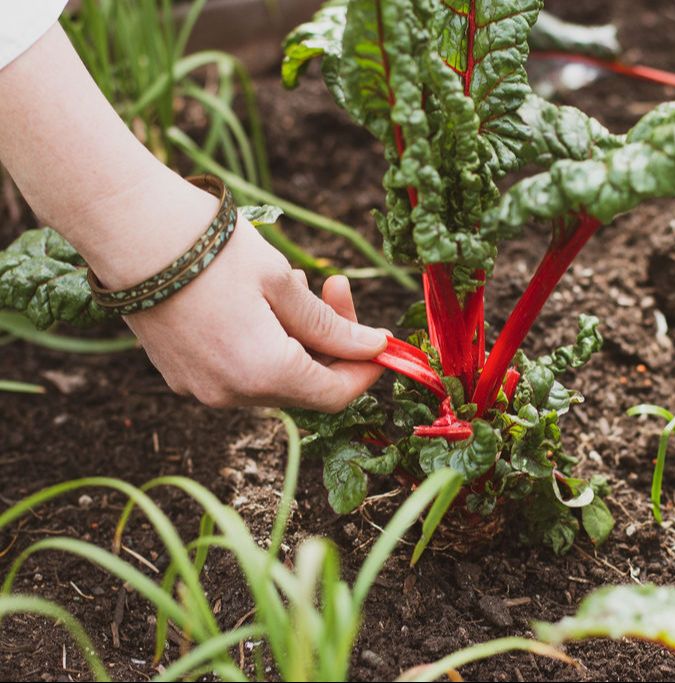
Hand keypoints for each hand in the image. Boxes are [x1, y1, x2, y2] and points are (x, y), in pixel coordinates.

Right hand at [124, 218, 387, 411]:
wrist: (128, 232)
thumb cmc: (212, 250)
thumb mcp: (282, 284)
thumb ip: (330, 325)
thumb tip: (374, 348)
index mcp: (265, 375)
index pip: (336, 395)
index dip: (365, 369)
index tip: (381, 337)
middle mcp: (231, 395)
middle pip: (305, 385)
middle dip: (330, 341)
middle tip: (335, 283)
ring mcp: (201, 389)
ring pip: (273, 376)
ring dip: (296, 337)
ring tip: (289, 280)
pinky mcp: (180, 375)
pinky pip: (239, 369)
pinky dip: (262, 342)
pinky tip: (256, 297)